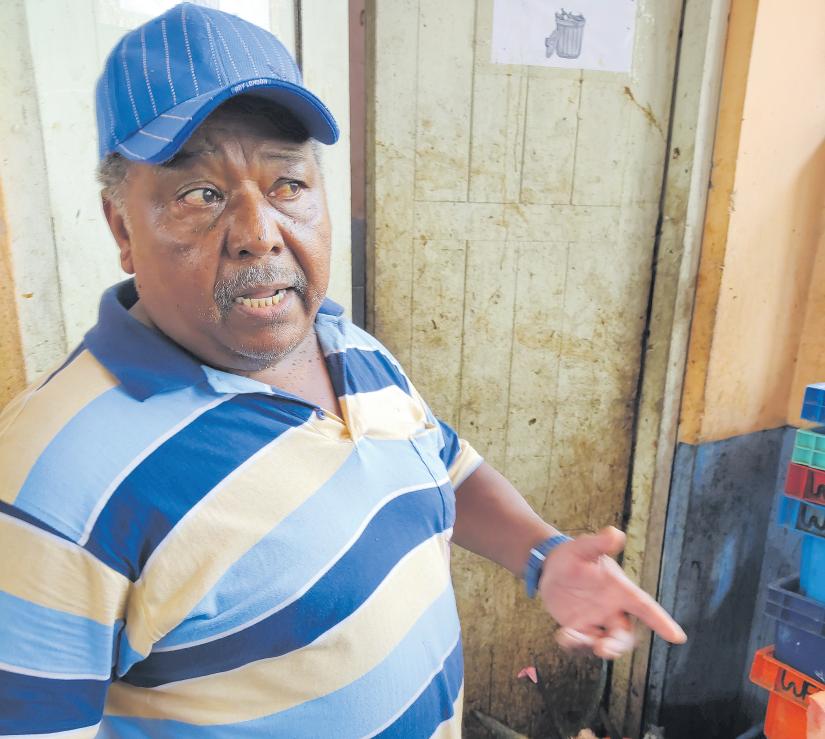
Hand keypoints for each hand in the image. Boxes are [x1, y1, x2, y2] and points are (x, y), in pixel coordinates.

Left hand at [538, 526, 686, 658]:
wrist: (550, 566)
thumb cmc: (573, 555)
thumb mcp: (584, 548)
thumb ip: (600, 543)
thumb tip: (615, 532)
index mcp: (620, 590)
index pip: (645, 607)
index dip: (662, 621)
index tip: (678, 637)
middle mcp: (612, 608)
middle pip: (625, 634)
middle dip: (619, 644)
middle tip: (604, 648)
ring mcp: (596, 620)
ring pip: (605, 642)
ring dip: (595, 646)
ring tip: (573, 637)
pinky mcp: (579, 628)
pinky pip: (582, 642)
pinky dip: (575, 643)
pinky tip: (563, 636)